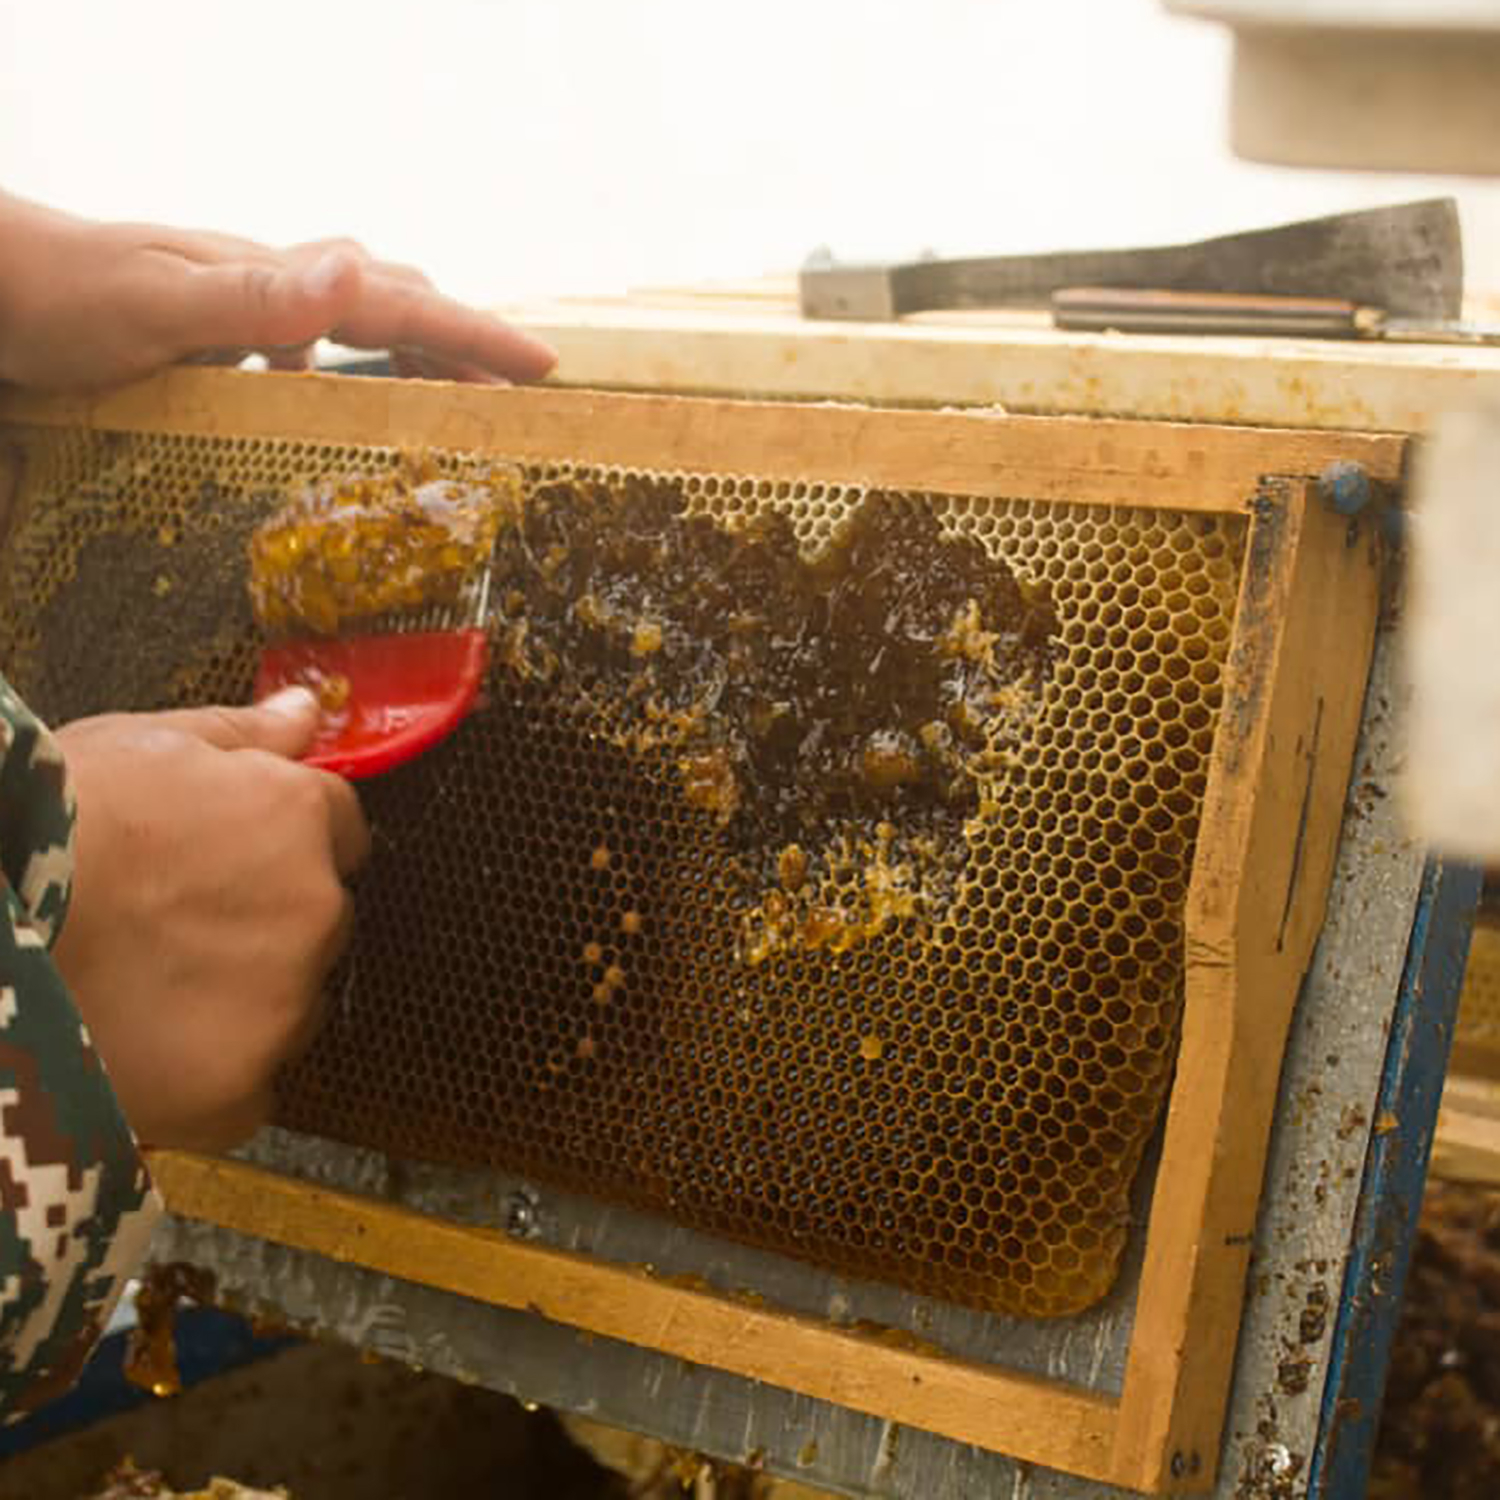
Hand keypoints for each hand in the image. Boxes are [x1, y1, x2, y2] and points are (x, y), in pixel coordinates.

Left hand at [0, 191, 557, 392]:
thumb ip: (256, 298)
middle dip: (460, 343)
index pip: (400, 306)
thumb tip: (358, 270)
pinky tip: (323, 406)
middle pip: (392, 305)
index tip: (544, 367)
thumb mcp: (157, 304)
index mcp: (274, 284)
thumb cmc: (59, 297)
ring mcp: (241, 309)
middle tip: (513, 389)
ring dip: (408, 356)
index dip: (475, 336)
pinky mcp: (213, 334)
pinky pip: (303, 352)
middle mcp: (269, 289)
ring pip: (352, 325)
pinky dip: (340, 375)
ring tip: (448, 401)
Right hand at [52, 687, 368, 1150]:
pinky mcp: (241, 1084)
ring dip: (242, 1000)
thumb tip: (308, 711)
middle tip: (169, 926)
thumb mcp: (142, 743)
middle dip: (264, 923)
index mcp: (298, 819)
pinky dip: (210, 1076)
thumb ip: (244, 731)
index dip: (282, 845)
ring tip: (143, 987)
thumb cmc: (49, 825)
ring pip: (289, 1005)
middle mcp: (315, 908)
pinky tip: (143, 1049)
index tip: (232, 860)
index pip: (340, 832)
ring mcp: (284, 1002)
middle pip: (317, 921)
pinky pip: (249, 1088)